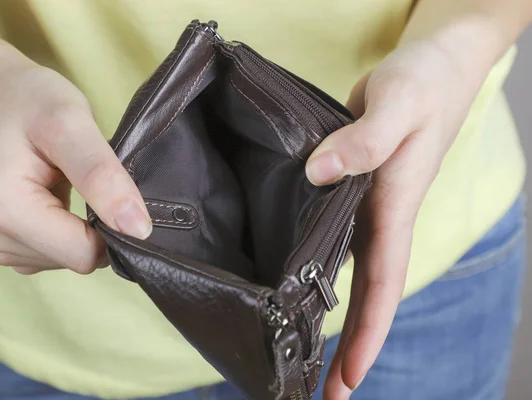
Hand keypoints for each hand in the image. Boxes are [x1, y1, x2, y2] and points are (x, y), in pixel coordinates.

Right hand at [0, 45, 151, 273]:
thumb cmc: (31, 101)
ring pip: (68, 259)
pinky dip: (67, 229)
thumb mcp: (73, 124)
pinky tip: (57, 197)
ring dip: (80, 226)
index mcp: (3, 208)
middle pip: (76, 260)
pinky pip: (55, 255)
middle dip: (95, 226)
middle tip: (86, 179)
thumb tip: (138, 229)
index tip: (112, 188)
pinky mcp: (4, 245)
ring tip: (66, 183)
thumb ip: (103, 177)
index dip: (112, 227)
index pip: (83, 253)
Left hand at [306, 39, 482, 397]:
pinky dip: (321, 273)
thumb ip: (362, 142)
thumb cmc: (421, 87)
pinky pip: (335, 242)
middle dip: (348, 347)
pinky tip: (298, 287)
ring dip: (334, 319)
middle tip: (323, 396)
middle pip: (365, 296)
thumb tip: (318, 173)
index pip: (382, 286)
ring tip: (306, 358)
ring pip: (348, 275)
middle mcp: (380, 219)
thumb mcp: (397, 106)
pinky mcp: (349, 193)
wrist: (430, 70)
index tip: (348, 379)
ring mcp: (365, 209)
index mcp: (395, 210)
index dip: (366, 334)